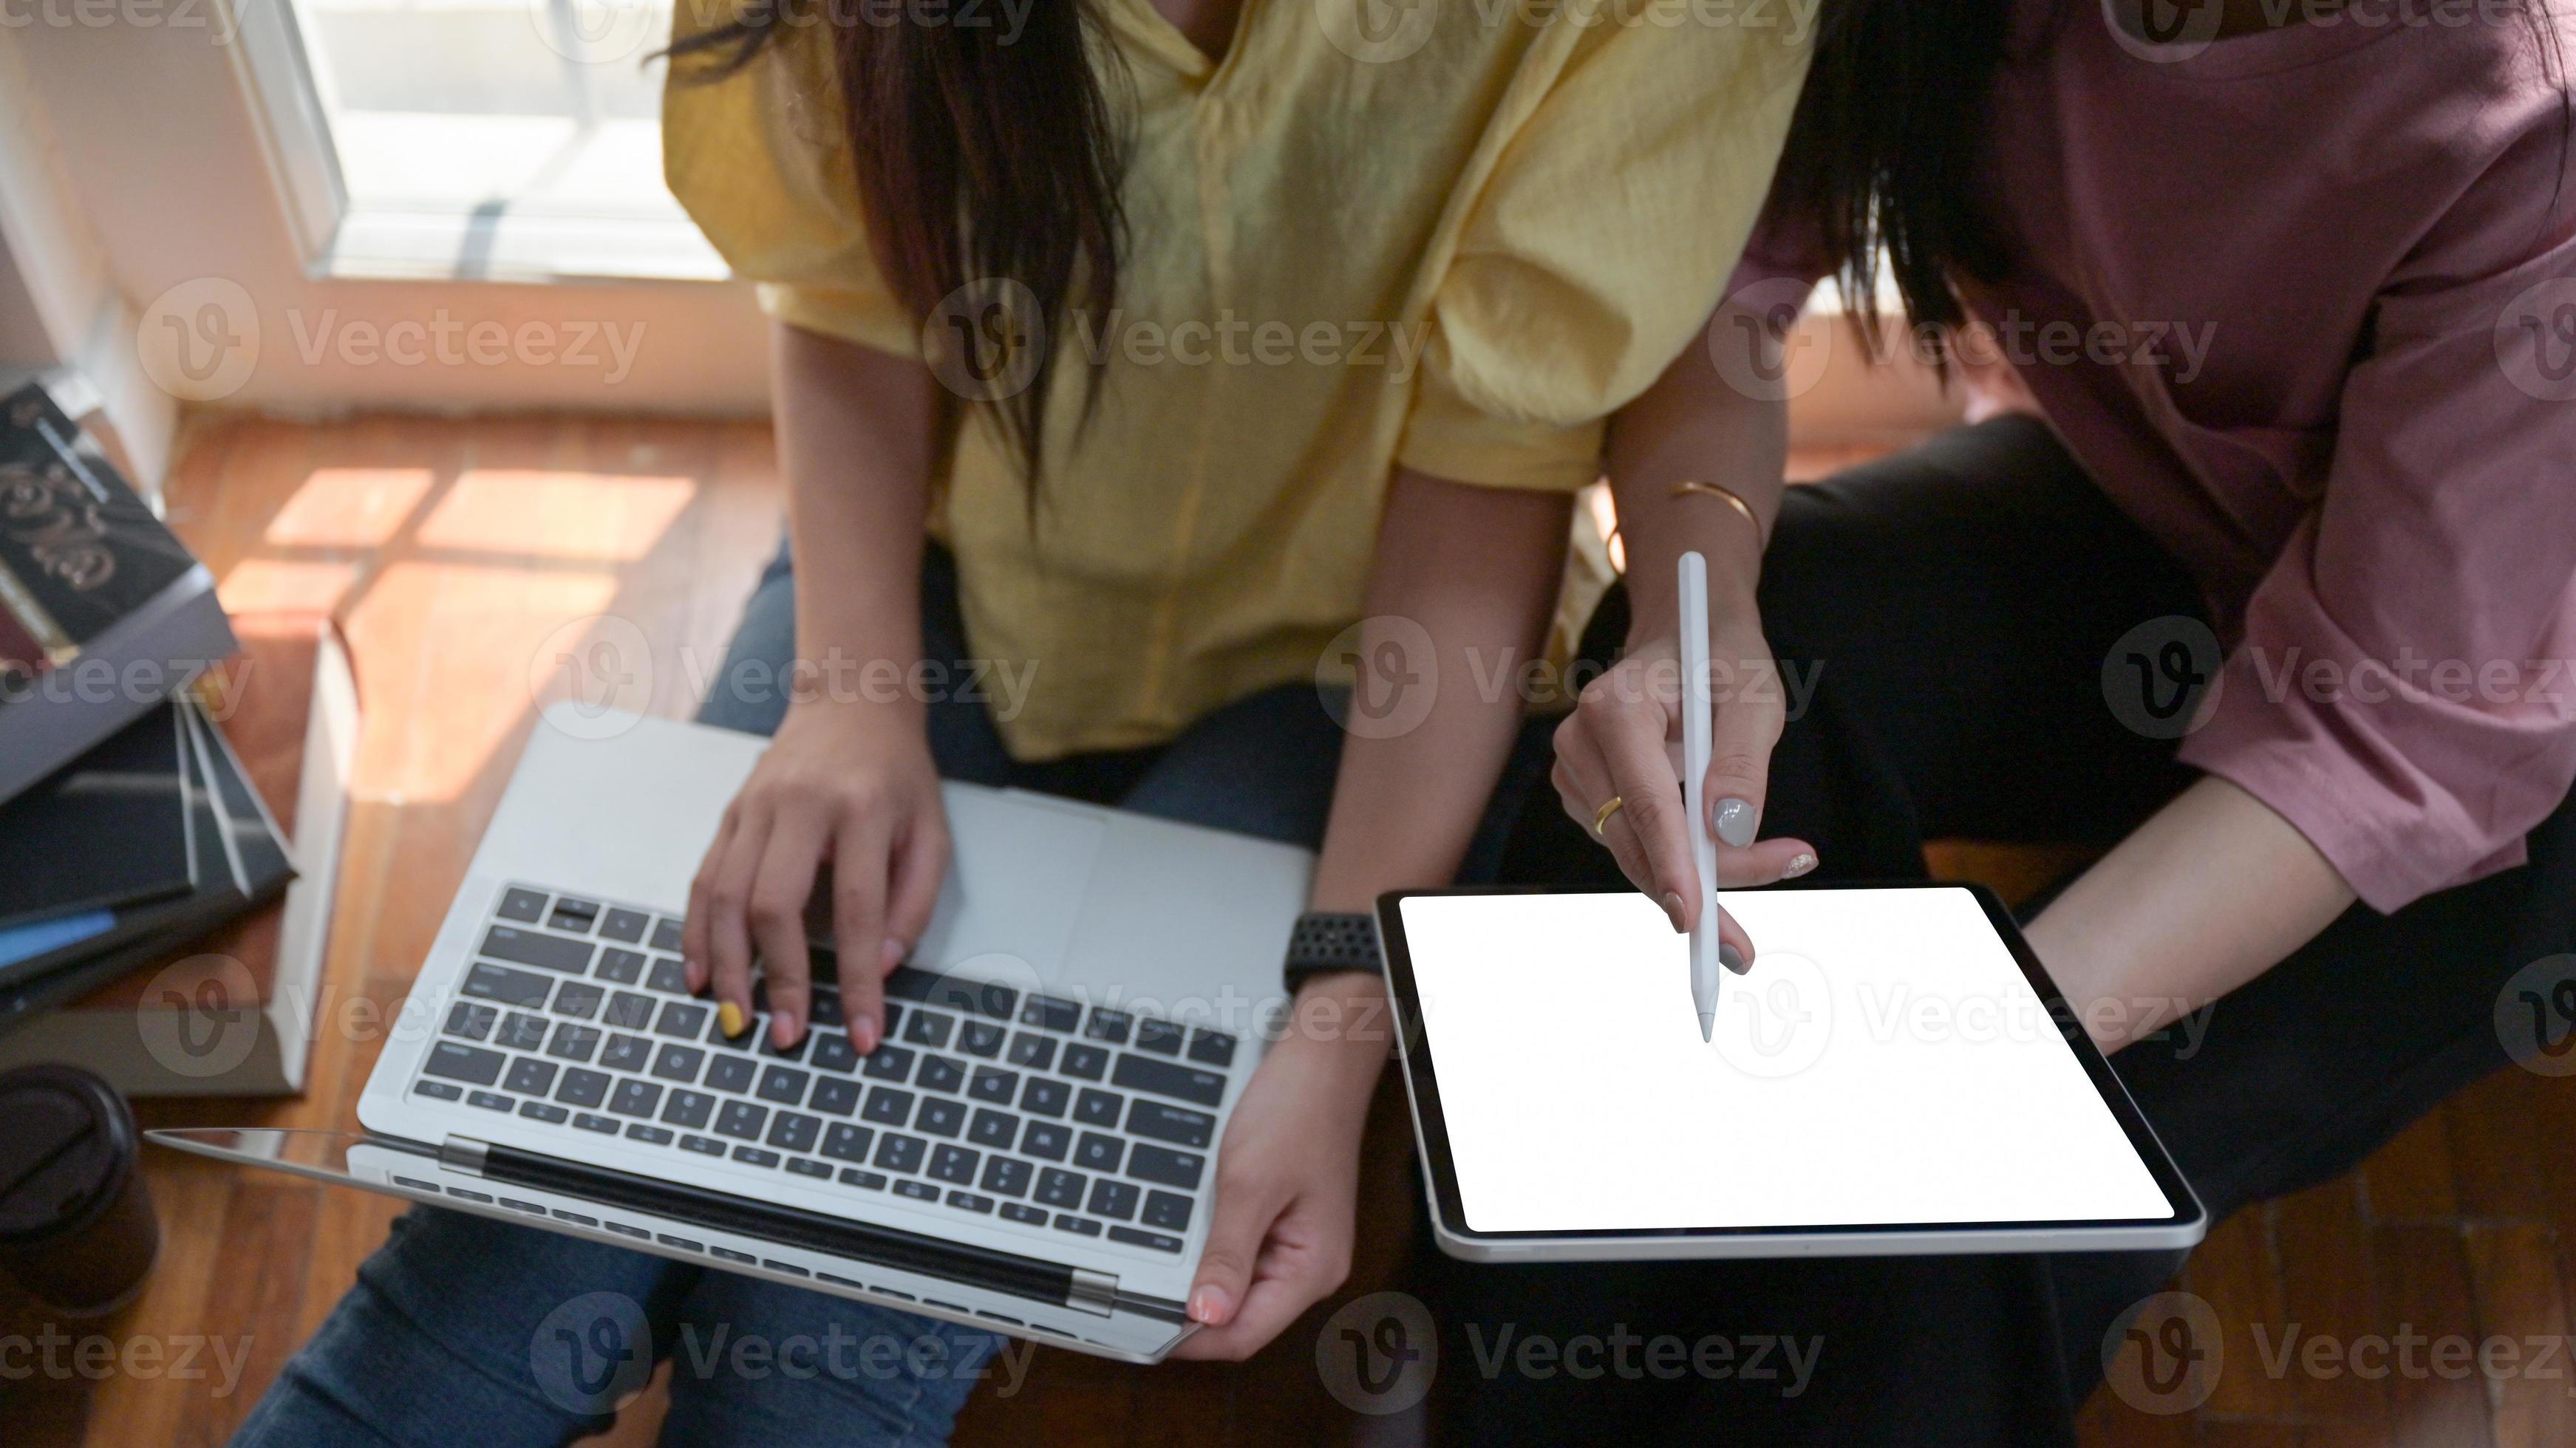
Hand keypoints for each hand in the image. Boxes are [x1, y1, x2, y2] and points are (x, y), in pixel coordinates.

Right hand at [682, 697, 947, 1051]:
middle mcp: (800, 806)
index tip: (861, 1034)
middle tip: (786, 1036)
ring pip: (727, 895)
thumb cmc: (898, 777)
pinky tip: (699, 974)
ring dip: (727, 965)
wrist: (853, 703)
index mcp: (862, 809)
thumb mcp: (931, 832)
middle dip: (779, 977)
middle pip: (774, 903)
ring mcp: (756, 807)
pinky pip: (704, 879)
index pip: (858, 908)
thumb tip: (881, 968)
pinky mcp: (730, 813)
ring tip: (737, 1018)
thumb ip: (914, 901)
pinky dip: (698, 932)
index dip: (858, 979)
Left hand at [1169, 1012, 1381, 1359]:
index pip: (1244, 1334)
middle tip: (1138, 1294)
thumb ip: (1227, 1254)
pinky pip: (1242, 1256)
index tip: (1142, 1325)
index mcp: (1313, 1268)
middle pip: (1241, 1317)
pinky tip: (1188, 1234)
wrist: (1319, 1062)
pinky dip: (1211, 1251)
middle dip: (1191, 1311)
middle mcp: (1310, 1267)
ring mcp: (1297, 1247)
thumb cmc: (1298, 1112)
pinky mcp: (1284, 1226)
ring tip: (1159, 1261)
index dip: (1191, 1339)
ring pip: (1238, 1288)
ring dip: (1200, 1279)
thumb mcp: (1250, 1185)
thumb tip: (1205, 1315)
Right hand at [1551, 607, 1816, 965]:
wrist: (1686, 635)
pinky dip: (1677, 867)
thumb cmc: (1721, 657)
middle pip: (1635, 841)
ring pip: (1633, 855)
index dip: (1673, 865)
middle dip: (1697, 888)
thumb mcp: (1754, 696)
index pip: (1645, 802)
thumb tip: (1731, 834)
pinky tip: (1722, 866)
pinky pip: (1632, 848)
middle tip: (1746, 944)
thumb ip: (1743, 762)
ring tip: (1771, 871)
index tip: (1698, 919)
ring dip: (1695, 881)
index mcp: (1617, 706)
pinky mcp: (1587, 798)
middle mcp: (1580, 741)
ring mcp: (1576, 773)